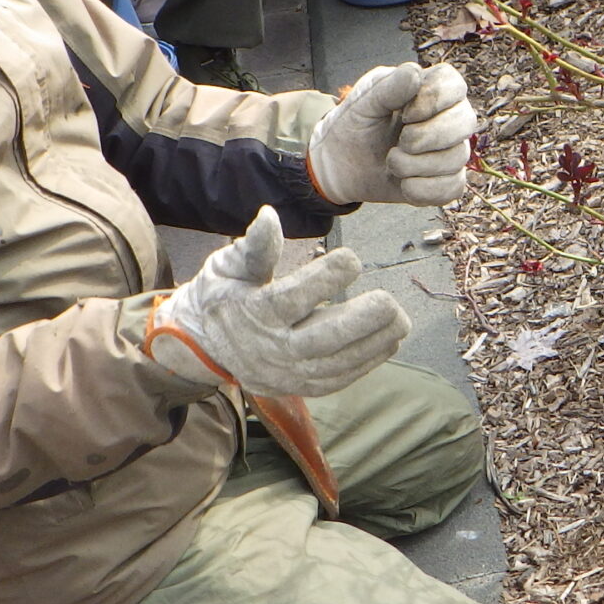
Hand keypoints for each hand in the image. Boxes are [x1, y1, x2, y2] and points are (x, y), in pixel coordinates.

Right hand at [145, 206, 408, 396]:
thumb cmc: (223, 296)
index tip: (352, 259)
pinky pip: (339, 378)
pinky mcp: (301, 386)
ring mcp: (287, 372)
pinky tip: (389, 340)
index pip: (292, 298)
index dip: (325, 278)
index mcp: (252, 313)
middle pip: (320, 339)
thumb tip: (269, 216)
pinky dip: (368, 362)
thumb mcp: (228, 266)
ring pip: (336, 363)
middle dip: (360, 321)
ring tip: (400, 319)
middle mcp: (271, 348)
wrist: (203, 347)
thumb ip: (254, 247)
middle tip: (389, 300)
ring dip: (373, 343)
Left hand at [307, 61, 477, 205]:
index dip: (434, 100)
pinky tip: (403, 184)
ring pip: (458, 157)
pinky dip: (422, 190)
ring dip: (416, 166)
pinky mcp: (447, 181)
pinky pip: (453, 187)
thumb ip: (389, 87)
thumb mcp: (364, 103)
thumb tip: (415, 73)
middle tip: (399, 142)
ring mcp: (450, 150)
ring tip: (392, 162)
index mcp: (429, 90)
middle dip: (426, 137)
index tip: (405, 113)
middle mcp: (447, 118)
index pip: (454, 84)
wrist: (341, 166)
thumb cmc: (355, 126)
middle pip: (466, 121)